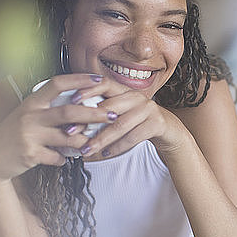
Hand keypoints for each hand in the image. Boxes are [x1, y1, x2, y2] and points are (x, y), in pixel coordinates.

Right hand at [0, 74, 116, 185]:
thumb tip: (79, 99)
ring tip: (92, 142)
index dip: (79, 79)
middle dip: (95, 113)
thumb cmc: (14, 133)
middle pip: (69, 111)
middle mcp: (31, 116)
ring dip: (84, 141)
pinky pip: (58, 157)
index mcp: (32, 102)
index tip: (99, 79)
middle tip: (112, 116)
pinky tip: (67, 158)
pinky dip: (65, 158)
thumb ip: (49, 106)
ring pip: (68, 137)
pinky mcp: (30, 154)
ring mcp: (30, 135)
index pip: (57, 83)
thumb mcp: (28, 114)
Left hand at [69, 77, 189, 158]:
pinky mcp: (157, 123)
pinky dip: (118, 146)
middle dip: (87, 121)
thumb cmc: (138, 122)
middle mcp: (137, 97)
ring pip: (120, 125)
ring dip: (100, 139)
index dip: (88, 90)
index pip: (104, 84)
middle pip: (109, 108)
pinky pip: (133, 137)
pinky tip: (106, 153)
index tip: (71, 100)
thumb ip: (103, 112)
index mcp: (125, 91)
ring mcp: (148, 109)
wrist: (168, 129)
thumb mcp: (121, 112)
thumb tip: (72, 122)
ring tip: (86, 149)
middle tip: (69, 132)